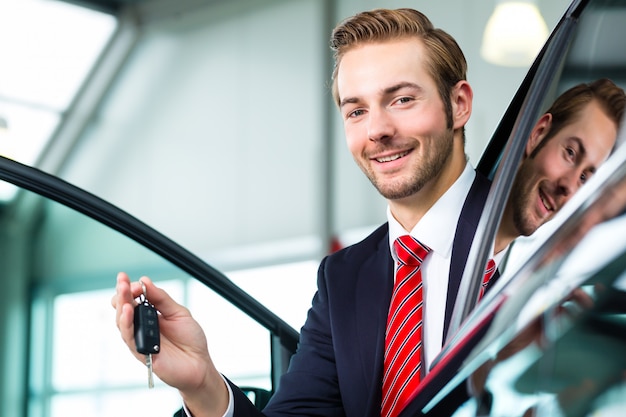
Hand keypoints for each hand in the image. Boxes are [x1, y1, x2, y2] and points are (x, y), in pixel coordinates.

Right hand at [112, 272, 228, 416]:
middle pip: (124, 309)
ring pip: (122, 322)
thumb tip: (146, 282)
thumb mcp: (179, 313)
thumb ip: (162, 299)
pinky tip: (128, 312)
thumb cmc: (191, 340)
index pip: (134, 299)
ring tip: (124, 292)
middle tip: (123, 281)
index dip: (132, 289)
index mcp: (151, 315)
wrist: (200, 364)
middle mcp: (142, 327)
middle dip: (122, 293)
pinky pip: (130, 338)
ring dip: (122, 306)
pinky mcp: (141, 353)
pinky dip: (127, 324)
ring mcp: (140, 339)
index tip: (135, 281)